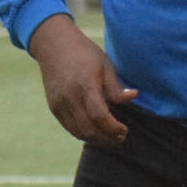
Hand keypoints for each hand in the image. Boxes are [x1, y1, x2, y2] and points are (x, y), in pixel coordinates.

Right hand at [27, 14, 137, 145]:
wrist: (54, 46)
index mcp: (85, 85)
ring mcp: (60, 104)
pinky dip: (84, 134)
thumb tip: (133, 96)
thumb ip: (116, 86)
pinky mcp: (54, 107)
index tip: (125, 130)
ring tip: (110, 137)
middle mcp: (70, 97)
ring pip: (79, 132)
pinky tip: (96, 131)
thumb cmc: (84, 53)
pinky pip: (70, 128)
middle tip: (121, 137)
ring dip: (96, 139)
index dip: (113, 128)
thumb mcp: (104, 65)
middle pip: (90, 129)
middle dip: (108, 138)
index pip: (100, 116)